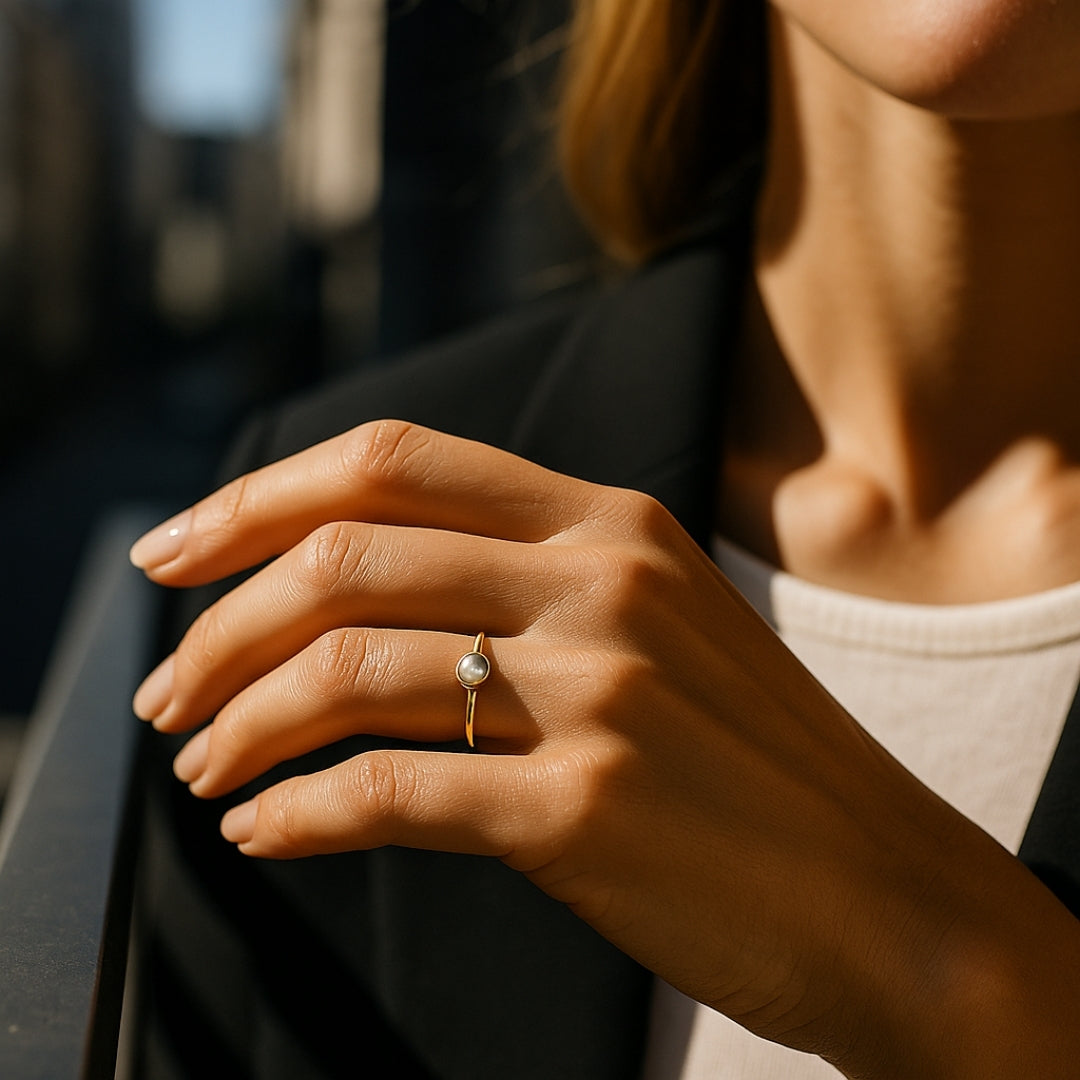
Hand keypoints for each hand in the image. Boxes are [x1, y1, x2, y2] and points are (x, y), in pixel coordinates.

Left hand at [131, 420, 1079, 1077]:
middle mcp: (601, 584)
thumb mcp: (658, 627)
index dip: (260, 496)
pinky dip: (297, 814)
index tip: (177, 553)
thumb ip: (528, 587)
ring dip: (242, 722)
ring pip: (349, 670)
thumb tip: (359, 603)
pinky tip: (262, 833)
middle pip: (345, 558)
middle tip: (167, 689)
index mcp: (610, 524)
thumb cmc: (758, 764)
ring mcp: (598, 693)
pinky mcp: (587, 811)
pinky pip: (387, 793)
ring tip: (202, 766)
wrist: (890, 895)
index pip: (392, 461)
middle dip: (221, 624)